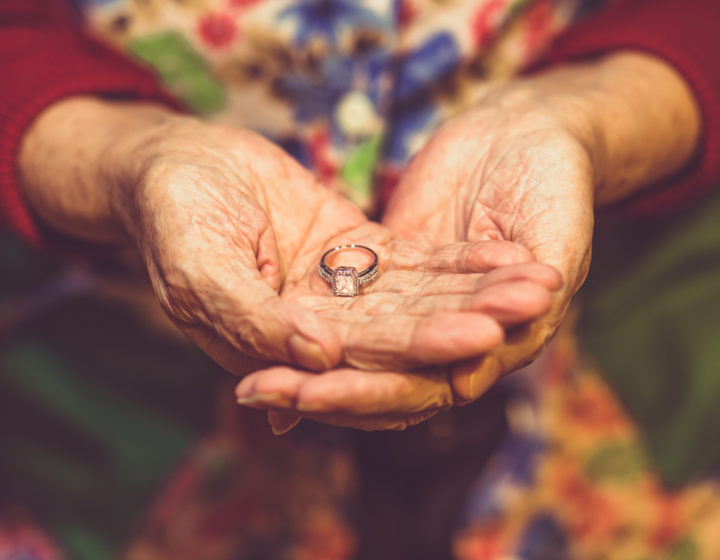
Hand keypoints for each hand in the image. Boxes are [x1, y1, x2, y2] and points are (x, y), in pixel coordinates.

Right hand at [19, 97, 558, 431]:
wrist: (174, 164)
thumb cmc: (171, 215)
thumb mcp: (197, 267)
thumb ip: (252, 317)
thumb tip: (320, 357)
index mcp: (278, 351)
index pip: (356, 366)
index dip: (416, 352)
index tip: (475, 339)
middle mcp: (317, 334)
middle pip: (403, 336)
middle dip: (466, 323)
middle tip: (527, 308)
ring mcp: (341, 295)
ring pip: (420, 300)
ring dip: (477, 292)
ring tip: (537, 281)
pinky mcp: (356, 254)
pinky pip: (416, 262)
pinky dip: (459, 260)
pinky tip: (506, 256)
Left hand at [239, 51, 701, 429]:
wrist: (535, 133)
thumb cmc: (561, 185)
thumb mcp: (558, 249)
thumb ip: (526, 319)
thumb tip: (462, 385)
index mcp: (494, 345)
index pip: (418, 387)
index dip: (362, 395)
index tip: (304, 398)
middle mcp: (446, 336)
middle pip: (373, 374)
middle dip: (316, 386)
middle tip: (256, 392)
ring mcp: (412, 301)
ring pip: (352, 343)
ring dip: (300, 359)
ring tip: (250, 378)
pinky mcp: (386, 264)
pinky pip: (345, 297)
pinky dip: (304, 315)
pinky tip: (261, 339)